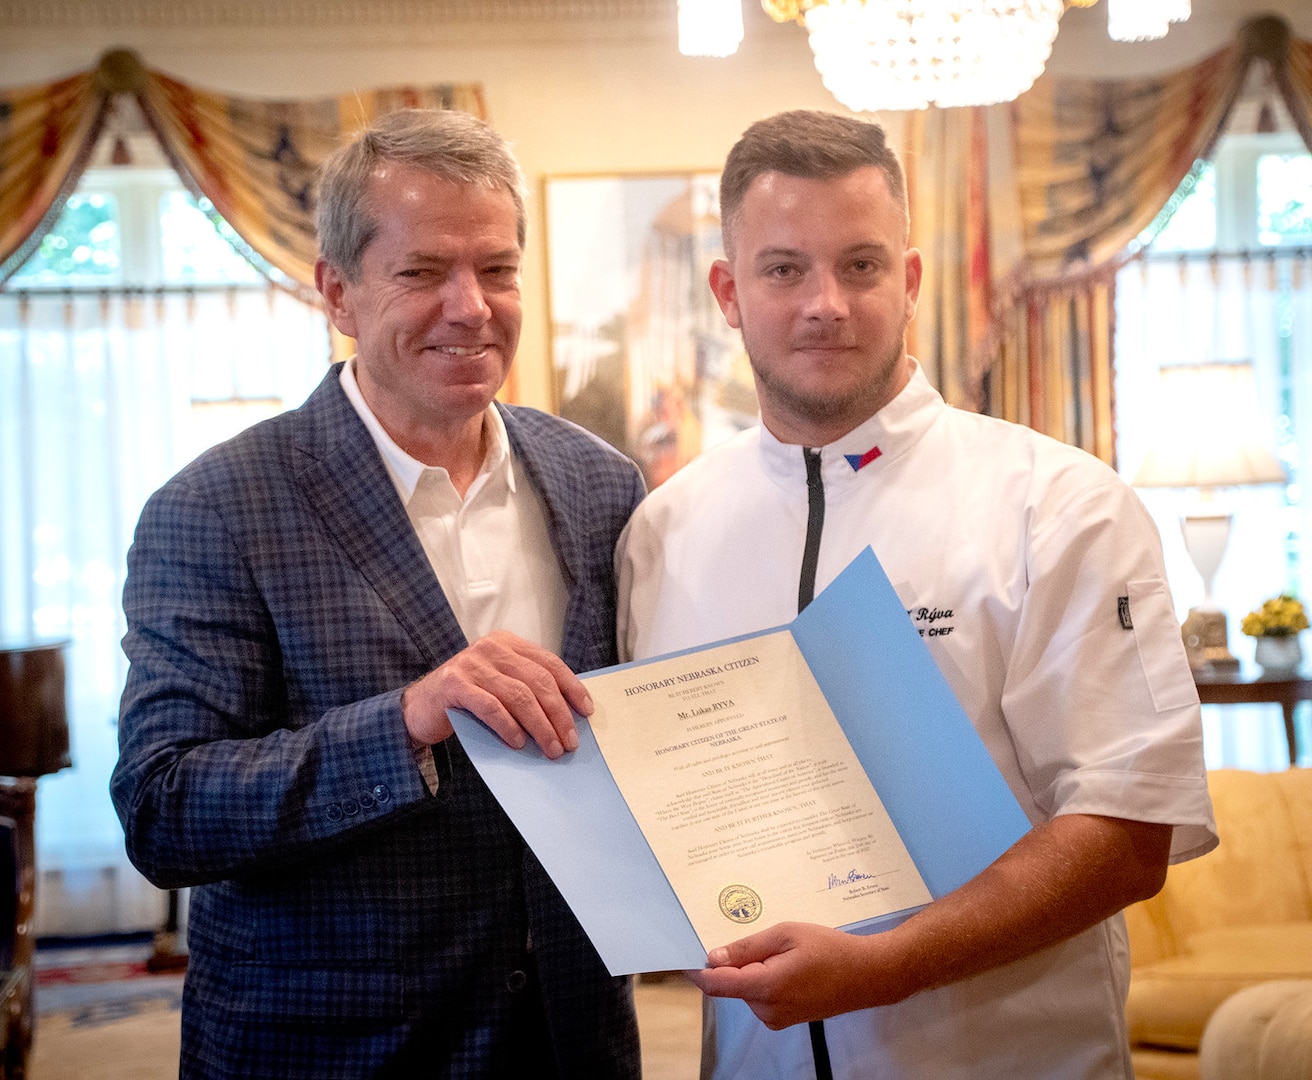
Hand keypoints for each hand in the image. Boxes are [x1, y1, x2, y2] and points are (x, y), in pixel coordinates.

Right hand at [401, 630, 590, 758]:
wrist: (420, 706)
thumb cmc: (468, 699)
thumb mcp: (499, 685)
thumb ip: (526, 690)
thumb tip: (567, 718)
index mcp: (508, 644)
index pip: (549, 663)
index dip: (571, 687)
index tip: (586, 711)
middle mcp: (491, 648)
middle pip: (538, 680)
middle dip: (558, 714)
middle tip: (569, 741)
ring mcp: (471, 663)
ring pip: (518, 696)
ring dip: (540, 726)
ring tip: (550, 748)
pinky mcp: (454, 684)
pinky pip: (490, 706)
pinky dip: (508, 726)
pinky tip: (518, 743)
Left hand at [686, 922, 891, 1029]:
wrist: (867, 975)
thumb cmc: (830, 949)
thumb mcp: (786, 934)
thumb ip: (747, 948)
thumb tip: (714, 957)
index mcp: (766, 986)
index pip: (717, 985)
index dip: (696, 971)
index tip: (680, 957)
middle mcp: (767, 1009)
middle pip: (732, 984)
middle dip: (735, 962)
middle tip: (759, 938)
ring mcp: (776, 1018)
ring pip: (746, 989)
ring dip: (752, 970)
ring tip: (783, 952)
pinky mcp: (784, 1019)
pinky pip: (760, 996)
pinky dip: (763, 979)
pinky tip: (788, 965)